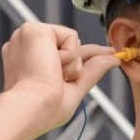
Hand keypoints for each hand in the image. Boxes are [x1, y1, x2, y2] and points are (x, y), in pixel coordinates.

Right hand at [0, 22, 121, 137]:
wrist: (33, 108)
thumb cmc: (45, 109)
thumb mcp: (75, 88)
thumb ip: (92, 71)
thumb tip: (113, 59)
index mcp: (29, 63)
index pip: (61, 52)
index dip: (84, 55)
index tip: (108, 54)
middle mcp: (25, 48)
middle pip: (69, 45)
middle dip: (78, 63)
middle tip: (61, 80)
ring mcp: (27, 38)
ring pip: (72, 42)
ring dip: (71, 64)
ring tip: (52, 76)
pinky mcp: (33, 30)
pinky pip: (70, 36)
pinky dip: (69, 55)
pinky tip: (52, 65)